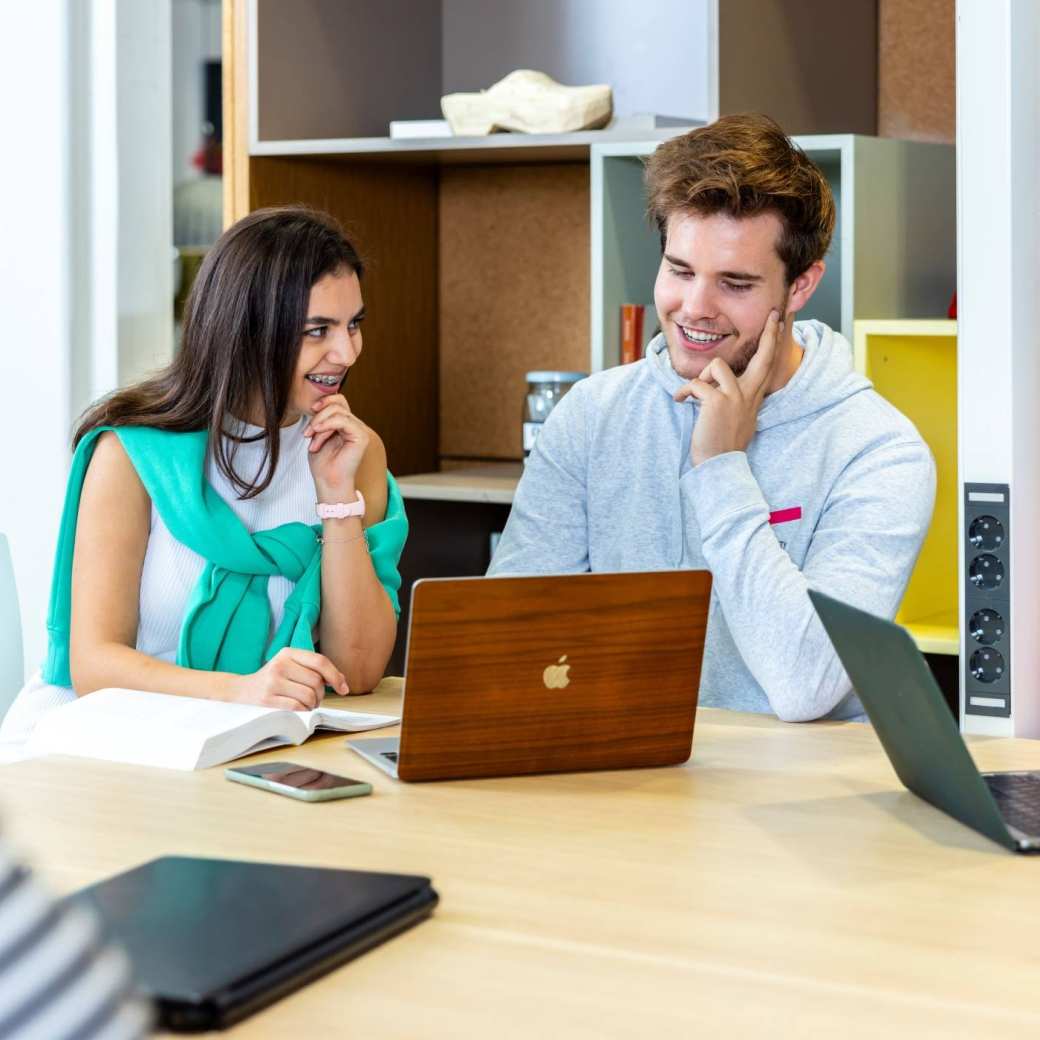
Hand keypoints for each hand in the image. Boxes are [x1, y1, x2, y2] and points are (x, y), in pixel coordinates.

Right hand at [224, 647, 348, 710]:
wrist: (239, 692)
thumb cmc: (272, 681)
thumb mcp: (289, 667)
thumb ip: (313, 670)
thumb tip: (342, 681)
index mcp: (287, 653)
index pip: (320, 662)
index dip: (336, 676)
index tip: (343, 689)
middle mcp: (280, 665)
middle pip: (317, 681)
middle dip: (320, 695)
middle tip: (313, 699)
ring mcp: (272, 682)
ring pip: (309, 696)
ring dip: (312, 705)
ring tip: (304, 705)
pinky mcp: (267, 700)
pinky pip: (298, 708)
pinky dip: (303, 712)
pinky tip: (298, 711)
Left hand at [303, 394, 370, 498]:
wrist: (328, 482)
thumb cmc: (323, 463)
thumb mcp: (317, 435)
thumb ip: (321, 419)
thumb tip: (318, 404)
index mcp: (346, 424)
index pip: (338, 401)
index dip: (324, 401)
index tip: (310, 411)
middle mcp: (354, 426)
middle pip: (337, 403)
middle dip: (318, 415)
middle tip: (308, 432)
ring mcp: (359, 430)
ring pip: (338, 411)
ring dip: (319, 423)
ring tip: (312, 438)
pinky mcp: (361, 437)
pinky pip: (343, 420)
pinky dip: (327, 425)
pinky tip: (318, 433)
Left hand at [674, 310, 786, 465]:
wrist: (718, 464)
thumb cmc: (722, 443)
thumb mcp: (737, 417)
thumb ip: (735, 398)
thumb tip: (721, 386)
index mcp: (753, 398)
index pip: (766, 366)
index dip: (773, 344)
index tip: (779, 323)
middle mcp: (749, 395)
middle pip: (763, 357)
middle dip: (768, 334)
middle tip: (772, 315)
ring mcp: (735, 397)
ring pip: (717, 366)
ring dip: (701, 377)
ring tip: (694, 393)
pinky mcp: (718, 401)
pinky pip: (696, 384)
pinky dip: (684, 392)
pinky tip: (681, 401)